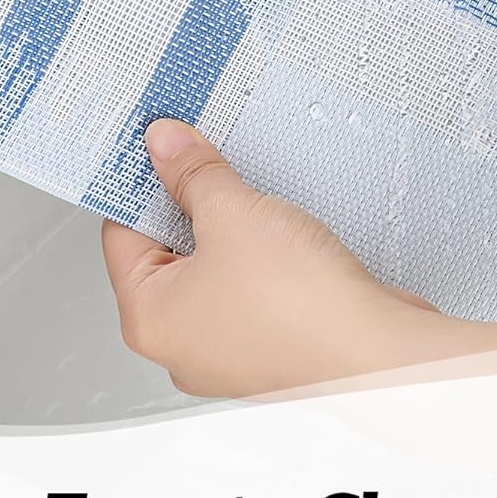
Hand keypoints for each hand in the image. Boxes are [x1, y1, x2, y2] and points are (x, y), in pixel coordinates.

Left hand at [101, 119, 445, 397]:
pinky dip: (262, 256)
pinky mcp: (272, 344)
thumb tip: (166, 146)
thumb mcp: (232, 212)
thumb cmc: (299, 308)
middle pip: (168, 250)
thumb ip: (193, 174)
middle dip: (191, 203)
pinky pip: (252, 286)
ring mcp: (229, 348)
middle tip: (208, 161)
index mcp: (149, 320)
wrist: (374, 352)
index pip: (122, 233)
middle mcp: (182, 344)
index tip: (161, 145)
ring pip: (215, 267)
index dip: (141, 182)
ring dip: (232, 228)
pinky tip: (282, 232)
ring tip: (252, 199)